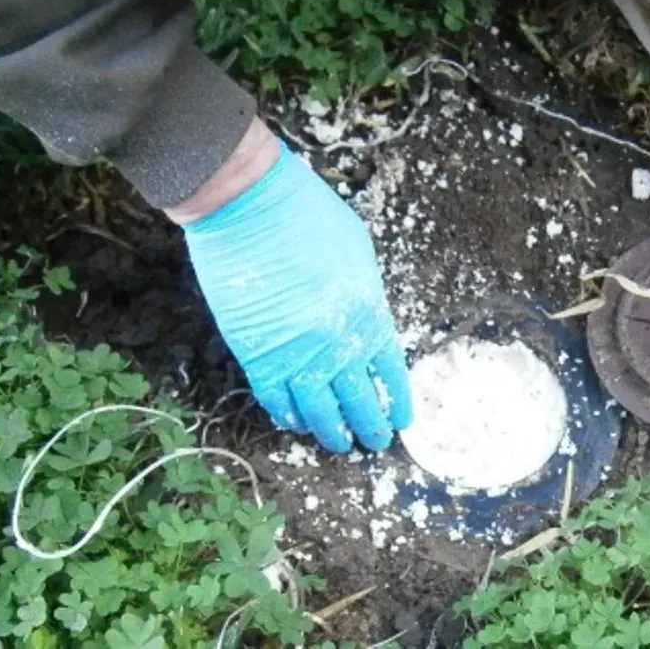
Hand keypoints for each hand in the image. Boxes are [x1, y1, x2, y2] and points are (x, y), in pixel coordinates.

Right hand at [180, 141, 412, 451]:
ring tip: (339, 444)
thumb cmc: (306, 213)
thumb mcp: (357, 249)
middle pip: (360, 398)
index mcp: (368, 312)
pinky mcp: (256, 354)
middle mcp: (337, 342)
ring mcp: (295, 352)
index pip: (392, 371)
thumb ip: (365, 293)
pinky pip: (275, 398)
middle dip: (370, 425)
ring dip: (331, 431)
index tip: (401, 418)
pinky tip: (295, 423)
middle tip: (374, 441)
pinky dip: (286, 415)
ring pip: (319, 409)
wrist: (248, 204)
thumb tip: (364, 323)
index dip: (397, 400)